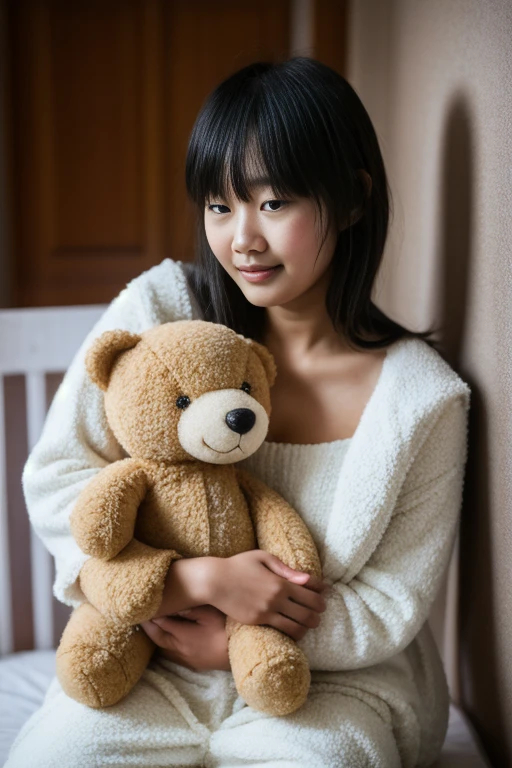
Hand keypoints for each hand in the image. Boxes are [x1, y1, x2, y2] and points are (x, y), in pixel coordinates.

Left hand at [141, 605, 230, 670]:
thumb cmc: (228, 629)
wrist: (241, 653)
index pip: (160, 623)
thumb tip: (172, 604)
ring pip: (162, 647)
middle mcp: (180, 649)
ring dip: (154, 636)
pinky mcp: (193, 663)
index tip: (142, 604)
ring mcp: (186, 658)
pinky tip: (163, 639)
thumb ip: (190, 608)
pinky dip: (163, 645)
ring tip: (147, 624)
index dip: (150, 613)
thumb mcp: (211, 614)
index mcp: (183, 636)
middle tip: (138, 614)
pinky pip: (171, 654)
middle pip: (157, 637)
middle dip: (147, 626)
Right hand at [206, 550, 328, 641]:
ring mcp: (267, 612)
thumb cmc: (238, 565)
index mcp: (280, 581)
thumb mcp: (262, 557)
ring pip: (297, 626)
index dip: (321, 595)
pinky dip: (292, 633)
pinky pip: (282, 632)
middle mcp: (276, 598)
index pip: (311, 592)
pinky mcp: (258, 622)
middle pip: (308, 612)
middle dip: (318, 613)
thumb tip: (307, 579)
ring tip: (309, 624)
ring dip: (307, 626)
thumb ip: (286, 569)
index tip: (323, 595)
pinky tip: (294, 630)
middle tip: (319, 612)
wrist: (215, 581)